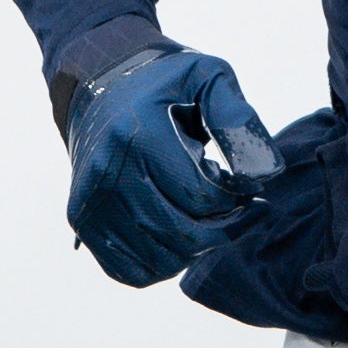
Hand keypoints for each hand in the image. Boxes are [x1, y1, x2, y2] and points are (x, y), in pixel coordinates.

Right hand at [64, 46, 284, 287]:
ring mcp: (89, 202)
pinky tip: (179, 235)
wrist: (99, 82)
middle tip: (239, 209)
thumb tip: (265, 172)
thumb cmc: (163, 82)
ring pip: (159, 260)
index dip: (237, 200)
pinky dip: (163, 264)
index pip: (201, 198)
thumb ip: (236, 117)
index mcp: (139, 136)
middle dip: (224, 229)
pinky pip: (129, 270)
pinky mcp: (82, 220)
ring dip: (196, 249)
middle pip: (182, 235)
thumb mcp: (206, 77)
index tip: (249, 188)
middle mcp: (108, 173)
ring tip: (209, 218)